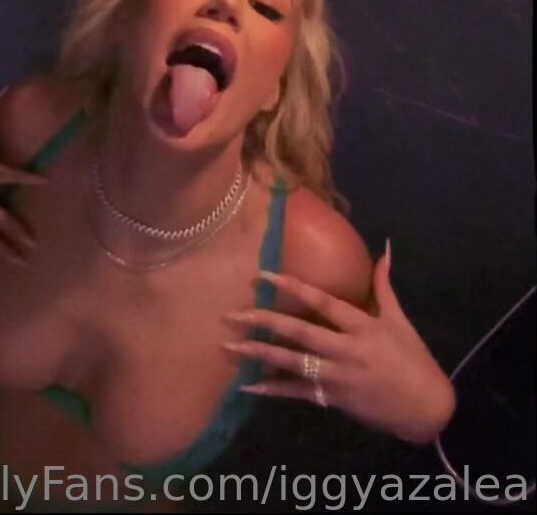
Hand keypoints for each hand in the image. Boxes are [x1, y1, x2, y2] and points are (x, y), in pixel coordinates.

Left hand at [222, 245, 455, 443]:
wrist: (425, 407)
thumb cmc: (412, 358)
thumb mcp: (399, 319)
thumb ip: (384, 285)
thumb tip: (384, 248)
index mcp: (363, 325)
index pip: (322, 302)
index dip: (293, 286)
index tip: (264, 274)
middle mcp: (346, 350)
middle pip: (300, 332)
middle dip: (264, 321)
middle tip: (232, 313)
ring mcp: (338, 377)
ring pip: (293, 363)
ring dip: (260, 354)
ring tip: (230, 345)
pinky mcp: (333, 400)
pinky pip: (297, 393)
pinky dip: (272, 389)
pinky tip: (247, 385)